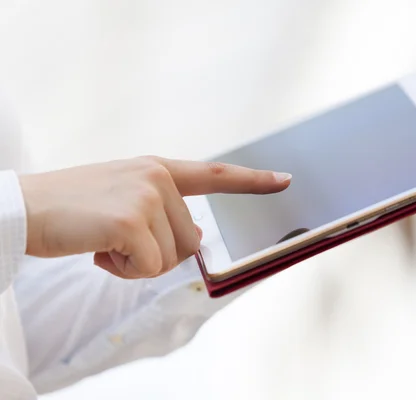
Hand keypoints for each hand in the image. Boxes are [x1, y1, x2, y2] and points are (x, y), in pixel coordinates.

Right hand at [19, 156, 290, 278]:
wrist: (23, 208)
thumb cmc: (73, 210)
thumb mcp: (123, 200)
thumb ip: (164, 214)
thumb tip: (197, 239)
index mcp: (157, 168)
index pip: (214, 173)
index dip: (252, 180)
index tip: (285, 181)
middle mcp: (158, 177)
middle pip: (190, 240)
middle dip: (155, 252)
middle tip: (115, 238)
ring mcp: (146, 196)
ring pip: (170, 257)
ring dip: (136, 262)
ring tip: (103, 240)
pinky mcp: (131, 220)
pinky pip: (148, 268)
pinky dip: (123, 271)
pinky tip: (98, 251)